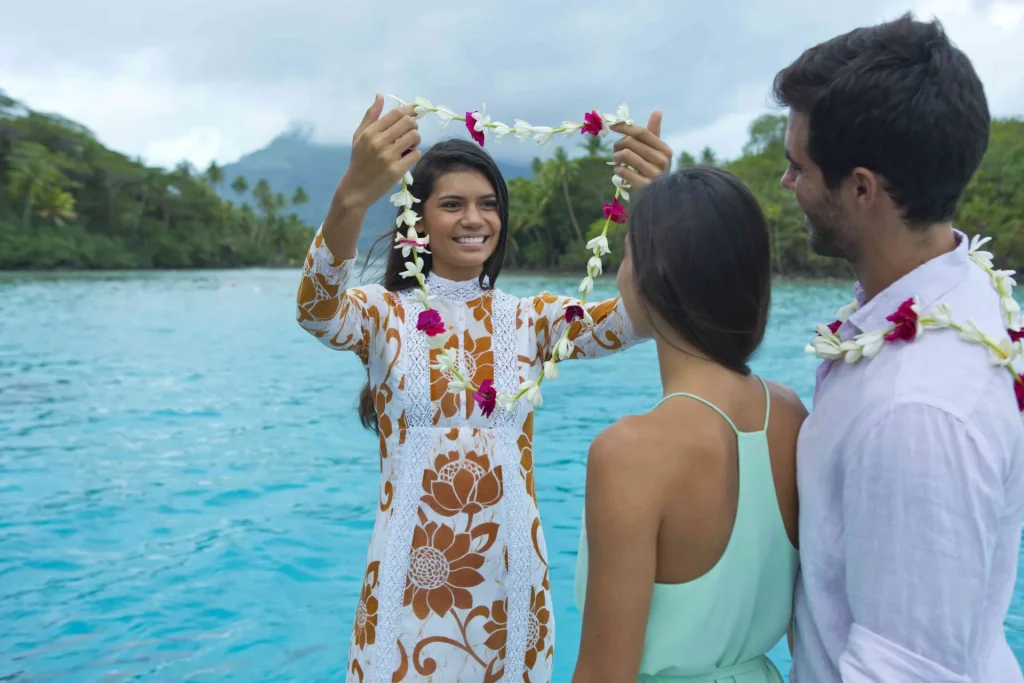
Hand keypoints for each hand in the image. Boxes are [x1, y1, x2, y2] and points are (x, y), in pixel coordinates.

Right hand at [333, 94, 422, 210]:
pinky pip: (416, 154)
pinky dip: (415, 154)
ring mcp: (388, 157)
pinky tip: (408, 157)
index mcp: (370, 132)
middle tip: (410, 132)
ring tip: (410, 145)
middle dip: (413, 125)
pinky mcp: (396, 170)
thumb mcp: (359, 136)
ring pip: (414, 137)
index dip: (409, 110)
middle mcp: (379, 142)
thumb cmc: (359, 161)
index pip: (396, 114)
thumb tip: (380, 96)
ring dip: (416, 139)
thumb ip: (370, 116)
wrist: (356, 189)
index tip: (414, 112)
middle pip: (408, 123)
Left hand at [610, 110, 672, 190]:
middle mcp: (663, 161)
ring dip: (616, 157)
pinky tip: (619, 171)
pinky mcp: (645, 186)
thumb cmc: (653, 171)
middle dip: (618, 144)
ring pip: (626, 155)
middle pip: (631, 142)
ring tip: (616, 160)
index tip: (611, 125)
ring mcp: (655, 174)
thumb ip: (653, 133)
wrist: (657, 198)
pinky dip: (617, 170)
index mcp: (665, 150)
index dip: (624, 127)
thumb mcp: (656, 153)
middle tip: (614, 150)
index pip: (641, 132)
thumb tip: (657, 111)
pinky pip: (624, 171)